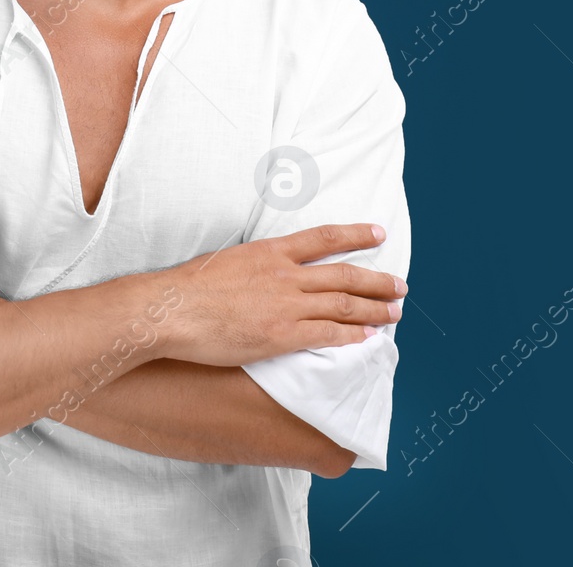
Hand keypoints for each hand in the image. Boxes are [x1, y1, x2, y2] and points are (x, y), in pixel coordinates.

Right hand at [158, 223, 404, 366]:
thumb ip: (254, 264)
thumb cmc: (189, 288)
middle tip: (400, 286)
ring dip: (374, 309)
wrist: (172, 310)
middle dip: (377, 280)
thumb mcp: (226, 259)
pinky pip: (328, 335)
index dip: (356, 235)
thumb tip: (263, 269)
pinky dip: (352, 335)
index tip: (379, 233)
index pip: (325, 238)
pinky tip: (368, 338)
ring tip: (395, 313)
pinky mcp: (282, 335)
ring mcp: (286, 306)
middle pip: (343, 274)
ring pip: (342, 304)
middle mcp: (285, 275)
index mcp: (271, 252)